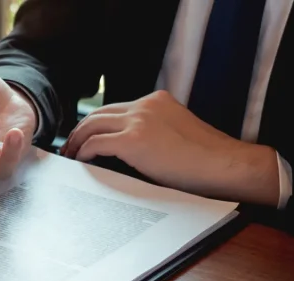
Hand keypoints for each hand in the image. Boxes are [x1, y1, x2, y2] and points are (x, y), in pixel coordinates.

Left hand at [60, 90, 279, 204]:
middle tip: (70, 147)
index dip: (97, 124)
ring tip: (71, 156)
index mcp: (157, 101)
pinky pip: (97, 143)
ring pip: (92, 125)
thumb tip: (129, 151)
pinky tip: (81, 163)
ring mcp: (139, 120)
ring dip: (78, 141)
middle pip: (98, 114)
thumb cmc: (205, 160)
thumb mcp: (176, 135)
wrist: (224, 165)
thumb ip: (153, 133)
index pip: (116, 109)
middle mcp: (145, 105)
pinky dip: (85, 152)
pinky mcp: (134, 140)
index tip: (87, 137)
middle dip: (80, 131)